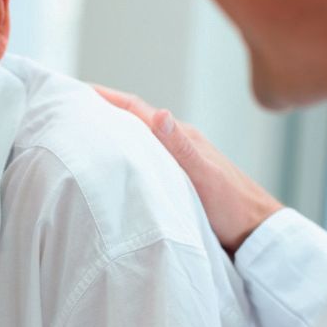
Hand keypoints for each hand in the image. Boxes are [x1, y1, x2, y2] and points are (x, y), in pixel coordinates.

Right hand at [94, 85, 282, 254]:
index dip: (106, 97)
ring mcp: (178, 161)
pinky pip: (144, 158)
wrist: (257, 236)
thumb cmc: (234, 208)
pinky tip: (114, 164)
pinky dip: (124, 154)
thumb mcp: (204, 177)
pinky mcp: (178, 179)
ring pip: (138, 139)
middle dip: (102, 110)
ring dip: (112, 132)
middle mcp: (177, 143)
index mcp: (181, 137)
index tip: (77, 90)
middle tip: (69, 109)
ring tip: (83, 133)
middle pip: (133, 119)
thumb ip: (181, 147)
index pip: (136, 109)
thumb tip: (159, 113)